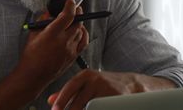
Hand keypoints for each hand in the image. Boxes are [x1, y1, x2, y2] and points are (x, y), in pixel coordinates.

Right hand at [18, 0, 88, 83]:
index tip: (70, 1)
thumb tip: (50, 12)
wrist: (33, 75)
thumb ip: (43, 20)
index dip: (71, 5)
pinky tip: (80, 31)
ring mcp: (70, 49)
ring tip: (74, 19)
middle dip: (77, 12)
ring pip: (81, 31)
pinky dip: (84, 34)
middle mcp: (63, 41)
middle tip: (74, 7)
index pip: (68, 15)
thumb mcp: (33, 33)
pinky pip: (84, 42)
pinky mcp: (73, 56)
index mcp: (52, 33)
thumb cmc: (31, 56)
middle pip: (77, 22)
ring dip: (79, 23)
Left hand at [48, 70, 176, 109]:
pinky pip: (101, 108)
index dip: (61, 99)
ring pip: (89, 108)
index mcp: (86, 75)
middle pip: (78, 101)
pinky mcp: (117, 99)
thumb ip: (69, 92)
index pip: (70, 87)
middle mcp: (96, 80)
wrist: (132, 84)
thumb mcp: (86, 84)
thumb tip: (50, 100)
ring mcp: (107, 90)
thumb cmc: (104, 85)